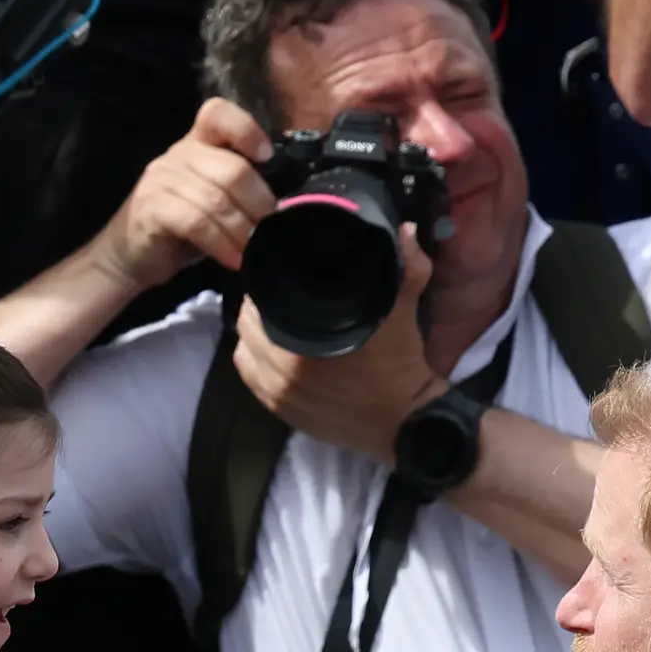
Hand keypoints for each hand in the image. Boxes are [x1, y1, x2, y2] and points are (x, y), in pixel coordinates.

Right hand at [94, 100, 280, 294]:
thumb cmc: (182, 228)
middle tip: (268, 230)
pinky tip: (233, 259)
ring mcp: (161, 178)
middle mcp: (178, 154)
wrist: (131, 256)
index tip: (266, 157)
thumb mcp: (214, 200)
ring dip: (242, 232)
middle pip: (232, 169)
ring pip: (216, 201)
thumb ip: (238, 189)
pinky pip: (196, 222)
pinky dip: (221, 244)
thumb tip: (282, 205)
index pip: (217, 113)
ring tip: (252, 251)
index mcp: (197, 143)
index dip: (246, 129)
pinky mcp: (152, 208)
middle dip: (258, 204)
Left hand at [234, 228, 444, 463]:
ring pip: (244, 349)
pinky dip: (253, 361)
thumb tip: (404, 229)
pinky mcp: (281, 411)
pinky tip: (267, 351)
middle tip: (277, 297)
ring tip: (271, 323)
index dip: (267, 281)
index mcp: (309, 337)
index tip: (279, 274)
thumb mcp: (404, 308)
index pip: (263, 297)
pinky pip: (249, 377)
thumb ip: (406, 265)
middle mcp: (285, 366)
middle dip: (259, 306)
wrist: (405, 421)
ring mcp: (280, 392)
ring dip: (253, 334)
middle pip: (248, 321)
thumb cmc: (401, 363)